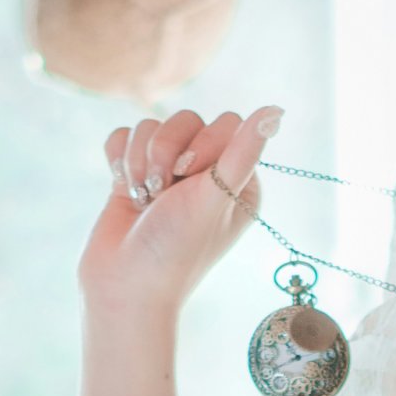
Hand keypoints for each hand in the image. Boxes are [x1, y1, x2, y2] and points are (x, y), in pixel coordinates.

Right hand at [79, 101, 282, 321]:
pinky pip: (124, 135)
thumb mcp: (215, 197)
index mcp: (240, 181)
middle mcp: (208, 175)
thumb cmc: (175, 248)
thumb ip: (243, 151)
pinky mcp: (136, 173)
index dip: (203, 144)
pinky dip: (120, 161)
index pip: (227, 123)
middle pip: (187, 118)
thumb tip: (276, 109)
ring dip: (140, 162)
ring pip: (151, 126)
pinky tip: (124, 190)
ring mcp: (169, 173)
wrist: (124, 285)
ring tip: (143, 201)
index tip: (192, 180)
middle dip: (166, 152)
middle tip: (163, 194)